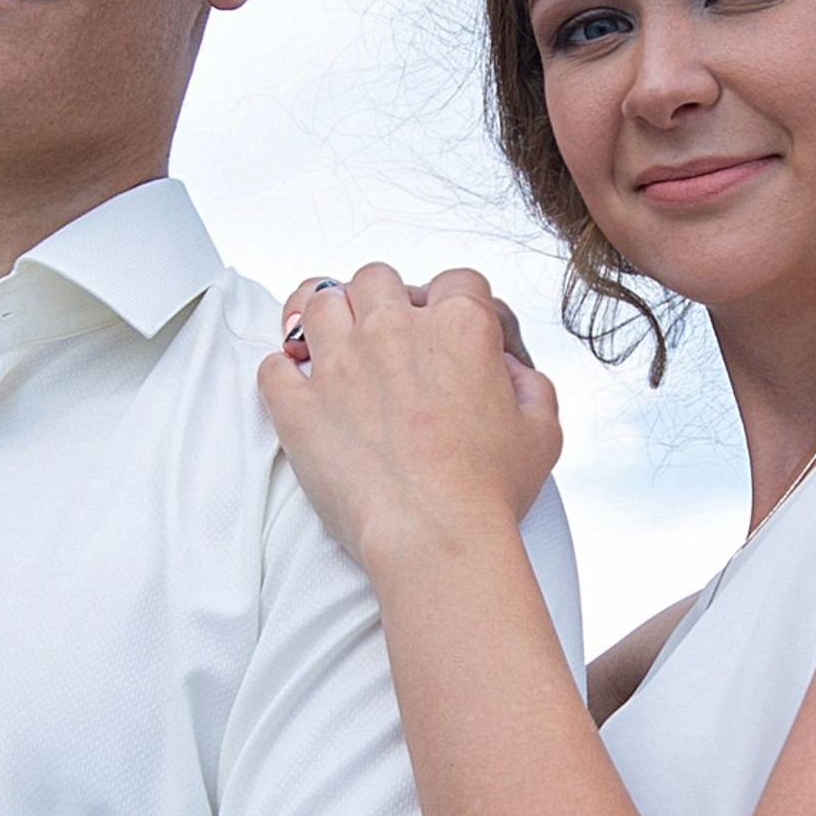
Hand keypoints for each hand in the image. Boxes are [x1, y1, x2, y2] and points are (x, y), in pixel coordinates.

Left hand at [258, 262, 560, 579]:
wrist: (435, 537)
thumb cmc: (490, 491)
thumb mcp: (542, 430)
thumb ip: (529, 385)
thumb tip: (511, 371)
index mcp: (458, 327)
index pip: (456, 282)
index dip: (458, 305)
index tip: (451, 334)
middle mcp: (393, 329)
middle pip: (377, 278)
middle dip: (385, 300)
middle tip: (390, 336)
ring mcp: (339, 363)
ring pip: (317, 302)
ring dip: (329, 319)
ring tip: (338, 348)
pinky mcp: (299, 406)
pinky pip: (273, 367)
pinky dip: (284, 373)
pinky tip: (300, 388)